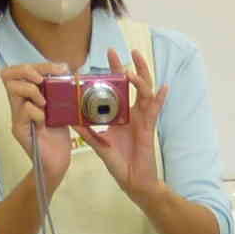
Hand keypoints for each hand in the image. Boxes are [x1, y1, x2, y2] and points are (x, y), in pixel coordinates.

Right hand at [1, 61, 71, 189]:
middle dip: (28, 71)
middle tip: (43, 81)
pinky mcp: (19, 129)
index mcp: (27, 96)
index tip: (59, 69)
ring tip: (45, 103)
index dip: (37, 65)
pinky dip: (36, 111)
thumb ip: (58, 92)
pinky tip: (45, 120)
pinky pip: (23, 110)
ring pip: (13, 89)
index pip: (21, 70)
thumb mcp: (61, 109)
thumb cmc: (58, 137)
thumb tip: (66, 71)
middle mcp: (18, 104)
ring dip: (31, 91)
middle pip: (8, 74)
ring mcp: (17, 116)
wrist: (57, 163)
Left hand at [81, 47, 165, 199]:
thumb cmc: (119, 164)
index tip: (102, 58)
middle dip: (125, 66)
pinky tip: (164, 87)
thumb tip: (70, 120)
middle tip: (114, 52)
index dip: (111, 73)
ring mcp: (142, 118)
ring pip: (145, 91)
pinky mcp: (149, 127)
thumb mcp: (99, 145)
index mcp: (119, 115)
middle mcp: (132, 113)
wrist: (133, 182)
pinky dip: (161, 98)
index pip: (116, 88)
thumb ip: (87, 132)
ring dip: (141, 77)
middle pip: (132, 84)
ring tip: (132, 66)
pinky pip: (156, 110)